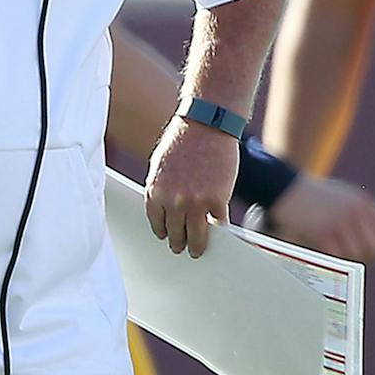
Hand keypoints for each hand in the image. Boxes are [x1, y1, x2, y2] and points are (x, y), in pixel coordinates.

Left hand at [144, 117, 237, 257]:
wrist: (207, 124)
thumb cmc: (183, 139)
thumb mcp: (161, 164)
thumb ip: (162, 187)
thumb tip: (164, 207)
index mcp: (155, 191)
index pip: (157, 223)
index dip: (163, 233)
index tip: (167, 238)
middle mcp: (173, 201)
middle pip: (176, 233)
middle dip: (179, 243)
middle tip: (182, 248)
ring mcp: (196, 203)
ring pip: (196, 237)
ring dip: (197, 246)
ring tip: (198, 250)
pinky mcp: (218, 200)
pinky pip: (218, 223)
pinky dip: (219, 226)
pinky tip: (218, 227)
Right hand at [265, 175, 374, 262]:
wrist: (284, 187)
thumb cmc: (311, 193)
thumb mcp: (342, 194)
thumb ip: (358, 210)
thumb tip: (371, 235)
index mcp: (362, 202)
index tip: (372, 252)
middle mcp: (355, 211)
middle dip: (367, 257)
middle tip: (355, 260)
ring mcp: (340, 221)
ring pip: (356, 254)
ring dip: (347, 259)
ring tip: (337, 256)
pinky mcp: (324, 231)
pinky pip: (337, 256)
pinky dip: (332, 259)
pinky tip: (325, 254)